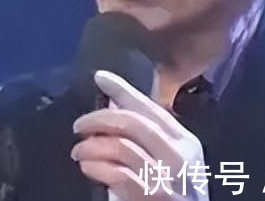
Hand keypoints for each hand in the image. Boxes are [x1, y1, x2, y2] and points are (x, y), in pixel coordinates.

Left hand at [72, 70, 207, 200]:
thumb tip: (113, 101)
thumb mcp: (167, 161)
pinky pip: (117, 174)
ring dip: (91, 147)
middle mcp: (180, 157)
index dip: (123, 89)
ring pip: (121, 147)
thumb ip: (145, 135)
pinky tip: (88, 167)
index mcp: (186, 142)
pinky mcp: (153, 197)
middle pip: (132, 122)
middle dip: (99, 119)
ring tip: (79, 152)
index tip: (100, 77)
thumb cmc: (170, 193)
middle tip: (79, 126)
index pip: (151, 108)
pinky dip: (96, 167)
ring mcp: (168, 178)